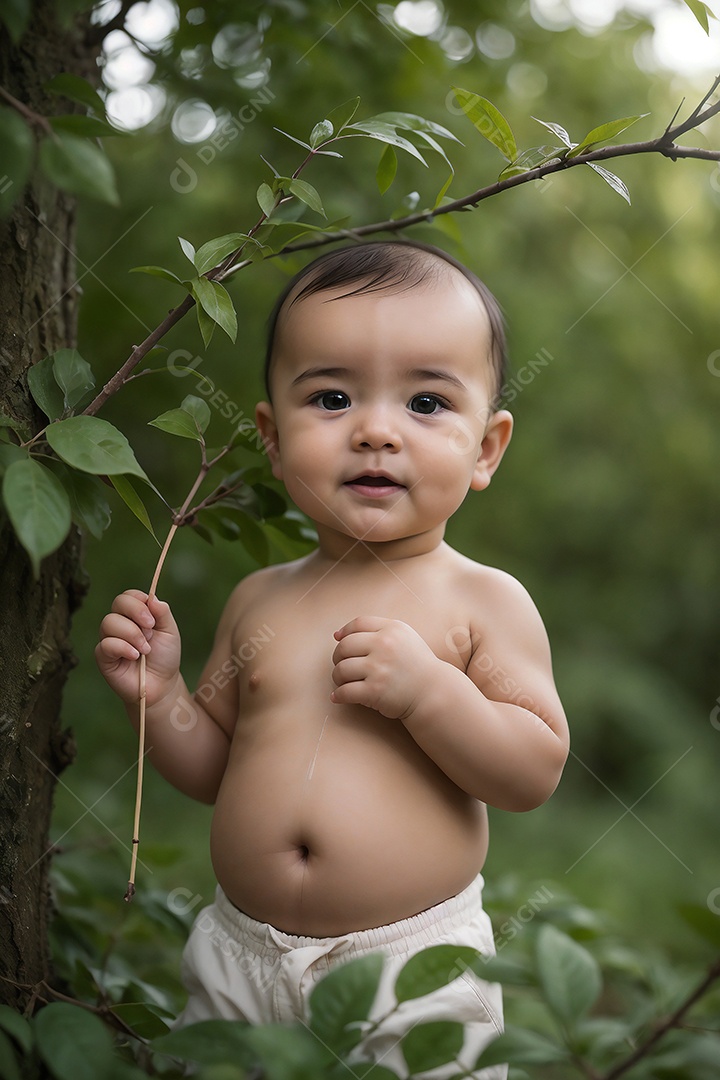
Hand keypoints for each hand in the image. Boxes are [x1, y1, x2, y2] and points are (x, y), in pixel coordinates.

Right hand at [96, 590, 181, 707]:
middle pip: (118, 603)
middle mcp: (120, 624)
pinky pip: (106, 644)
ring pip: (109, 622)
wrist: (162, 685)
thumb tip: (151, 597)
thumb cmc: (164, 657)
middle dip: (137, 613)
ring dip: (132, 634)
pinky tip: (135, 656)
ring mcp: (110, 639)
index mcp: (135, 615)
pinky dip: (123, 648)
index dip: (139, 601)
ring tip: (145, 649)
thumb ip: (162, 613)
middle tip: (151, 631)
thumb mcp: (170, 632)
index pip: (128, 596)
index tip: (153, 618)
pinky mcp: (103, 657)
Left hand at [331, 616, 439, 718]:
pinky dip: (338, 695)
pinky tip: (339, 696)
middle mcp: (385, 645)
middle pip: (344, 646)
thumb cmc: (416, 665)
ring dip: (337, 677)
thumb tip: (338, 635)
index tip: (338, 640)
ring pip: (341, 669)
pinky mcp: (375, 691)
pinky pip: (345, 691)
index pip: (357, 624)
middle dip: (338, 657)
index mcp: (392, 629)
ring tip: (343, 682)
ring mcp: (379, 668)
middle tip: (342, 665)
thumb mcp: (404, 637)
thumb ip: (378, 631)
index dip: (344, 632)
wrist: (433, 692)